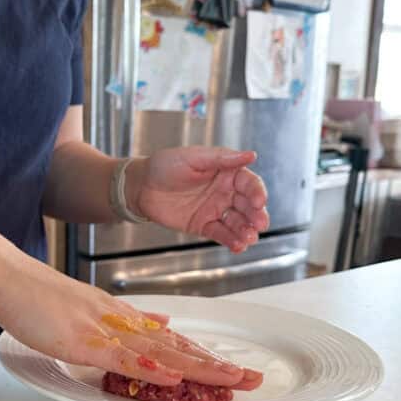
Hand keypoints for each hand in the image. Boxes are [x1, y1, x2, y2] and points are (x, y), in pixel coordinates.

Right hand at [0, 256, 262, 388]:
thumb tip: (162, 322)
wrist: (11, 277)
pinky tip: (172, 377)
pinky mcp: (84, 341)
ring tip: (230, 381)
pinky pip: (122, 357)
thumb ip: (127, 317)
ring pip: (160, 353)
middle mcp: (123, 321)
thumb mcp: (91, 305)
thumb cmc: (40, 296)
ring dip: (197, 368)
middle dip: (217, 365)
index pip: (174, 339)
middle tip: (253, 380)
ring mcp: (105, 330)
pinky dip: (149, 367)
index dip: (205, 355)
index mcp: (124, 316)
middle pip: (178, 347)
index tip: (233, 369)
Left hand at [130, 147, 269, 252]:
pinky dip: (231, 240)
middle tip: (260, 224)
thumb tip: (250, 155)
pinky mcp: (204, 225)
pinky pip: (222, 234)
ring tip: (249, 238)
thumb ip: (221, 158)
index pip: (249, 183)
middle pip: (248, 205)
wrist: (141, 187)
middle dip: (256, 215)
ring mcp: (215, 209)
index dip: (256, 192)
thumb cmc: (164, 166)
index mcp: (226, 172)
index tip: (259, 201)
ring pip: (237, 222)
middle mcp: (224, 191)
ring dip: (246, 230)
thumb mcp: (193, 157)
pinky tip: (238, 245)